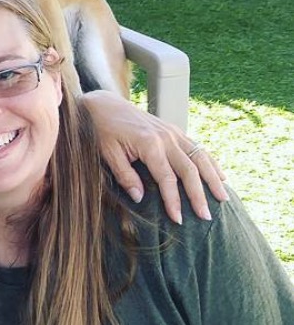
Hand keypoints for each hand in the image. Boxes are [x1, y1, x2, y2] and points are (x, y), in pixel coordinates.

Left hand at [83, 91, 227, 223]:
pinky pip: (197, 148)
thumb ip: (125, 175)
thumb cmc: (102, 130)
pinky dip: (211, 163)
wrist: (104, 105)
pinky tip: (220, 176)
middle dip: (199, 195)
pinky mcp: (174, 131)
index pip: (167, 178)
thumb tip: (140, 198)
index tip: (178, 219)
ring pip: (200, 157)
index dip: (173, 200)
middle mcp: (166, 137)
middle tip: (206, 217)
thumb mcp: (107, 153)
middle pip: (190, 170)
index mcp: (149, 144)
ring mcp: (173, 132)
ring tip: (223, 199)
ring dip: (213, 179)